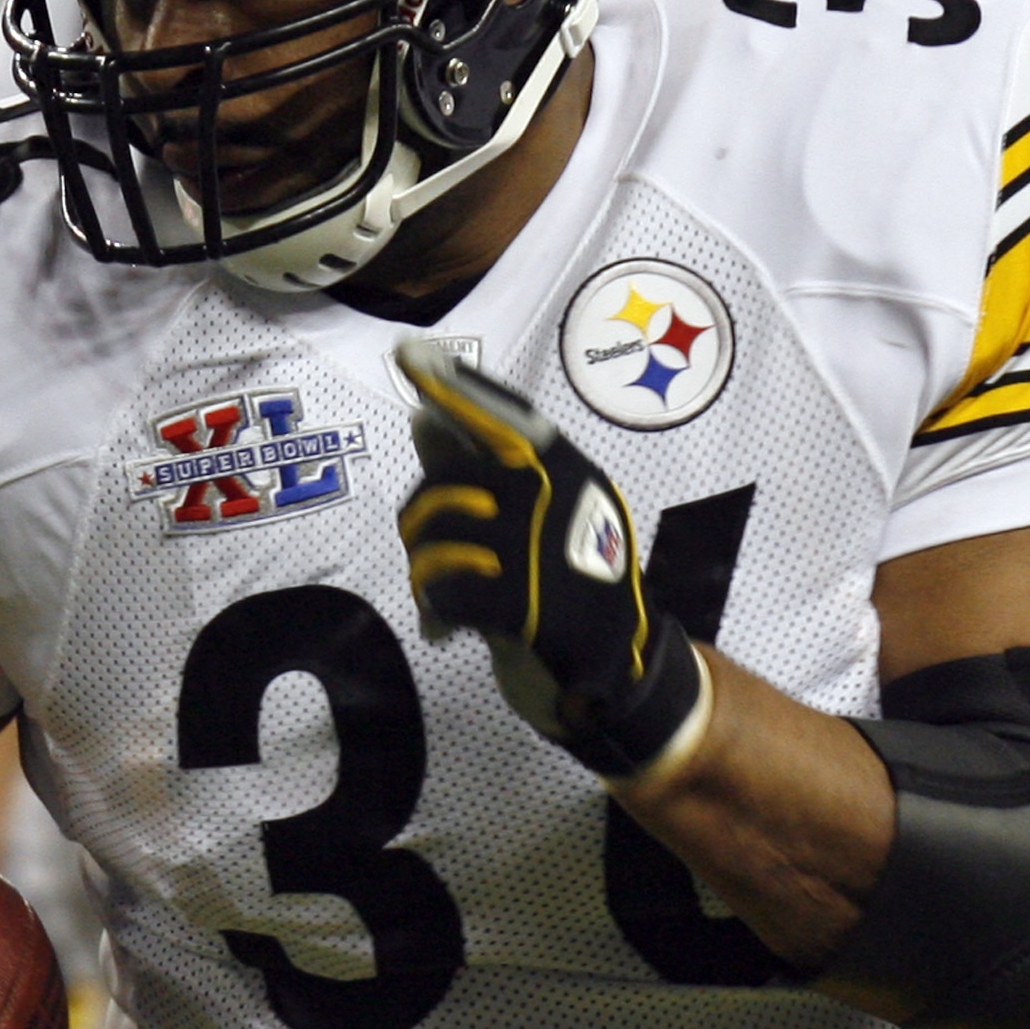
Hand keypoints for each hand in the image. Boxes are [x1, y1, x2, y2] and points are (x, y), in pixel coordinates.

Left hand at [394, 341, 709, 780]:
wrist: (622, 671)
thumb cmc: (572, 588)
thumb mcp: (541, 522)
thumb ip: (488, 474)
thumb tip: (423, 419)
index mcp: (570, 472)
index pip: (505, 415)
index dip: (454, 388)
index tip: (406, 357)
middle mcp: (559, 499)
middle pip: (453, 479)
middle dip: (422, 515)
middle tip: (422, 546)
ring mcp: (541, 550)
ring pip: (439, 537)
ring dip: (424, 571)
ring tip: (436, 595)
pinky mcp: (525, 605)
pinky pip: (447, 591)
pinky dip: (437, 611)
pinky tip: (446, 628)